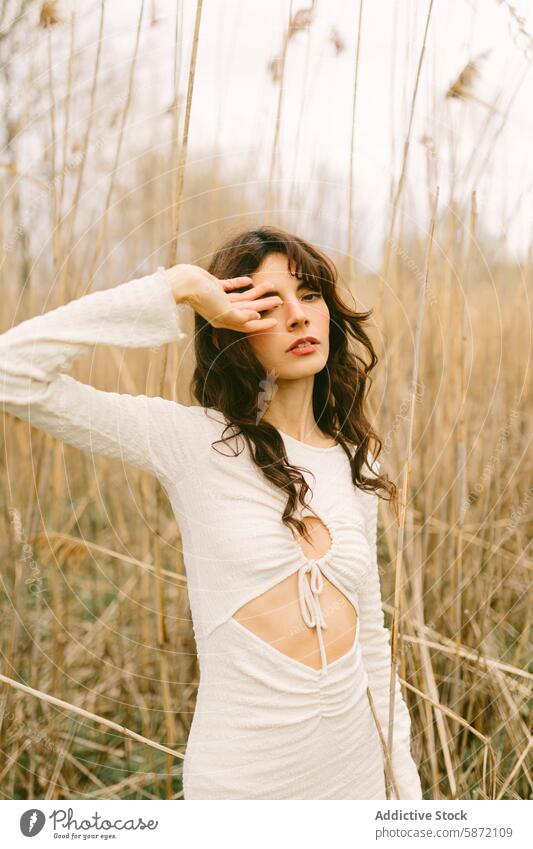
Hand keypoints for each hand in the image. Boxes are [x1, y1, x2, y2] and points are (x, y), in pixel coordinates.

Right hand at [163, 263, 282, 332]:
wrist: (185, 282)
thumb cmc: (203, 298)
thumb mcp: (224, 311)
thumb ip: (241, 317)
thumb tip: (256, 317)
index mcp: (225, 320)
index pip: (248, 325)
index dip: (262, 325)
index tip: (276, 322)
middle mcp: (223, 311)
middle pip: (249, 309)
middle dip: (264, 306)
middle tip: (279, 301)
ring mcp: (219, 298)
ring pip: (243, 297)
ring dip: (257, 292)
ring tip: (270, 286)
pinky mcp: (215, 286)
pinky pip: (231, 286)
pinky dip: (241, 283)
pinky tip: (250, 280)